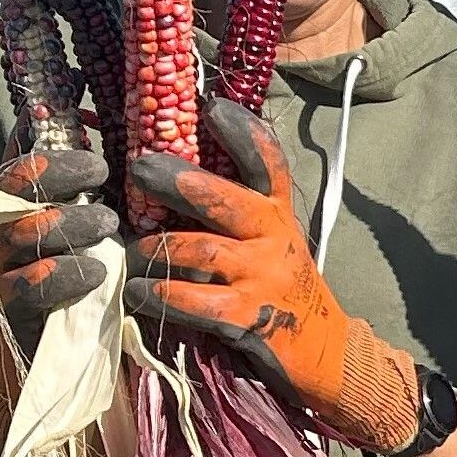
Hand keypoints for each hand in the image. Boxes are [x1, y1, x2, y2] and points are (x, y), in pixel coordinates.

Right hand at [0, 152, 116, 456]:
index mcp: (7, 213)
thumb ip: (73, 196)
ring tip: (107, 224)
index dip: (54, 159)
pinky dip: (65, 274)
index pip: (17, 171)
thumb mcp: (70, 238)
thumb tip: (97, 146)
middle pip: (17, 193)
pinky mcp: (8, 311)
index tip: (97, 162)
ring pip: (26, 233)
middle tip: (102, 178)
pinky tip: (96, 273)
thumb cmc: (61, 288)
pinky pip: (31, 284)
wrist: (33, 360)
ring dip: (71, 222)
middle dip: (61, 178)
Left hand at [127, 99, 420, 453]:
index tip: (212, 105)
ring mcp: (263, 277)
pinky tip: (137, 293)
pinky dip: (162, 295)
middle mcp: (274, 238)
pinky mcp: (250, 319)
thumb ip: (237, 211)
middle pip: (226, 198)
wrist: (324, 351)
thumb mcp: (272, 240)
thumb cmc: (282, 288)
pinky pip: (198, 302)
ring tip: (132, 251)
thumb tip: (174, 176)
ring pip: (201, 251)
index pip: (268, 162)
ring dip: (157, 248)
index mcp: (278, 213)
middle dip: (179, 180)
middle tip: (140, 167)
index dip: (242, 131)